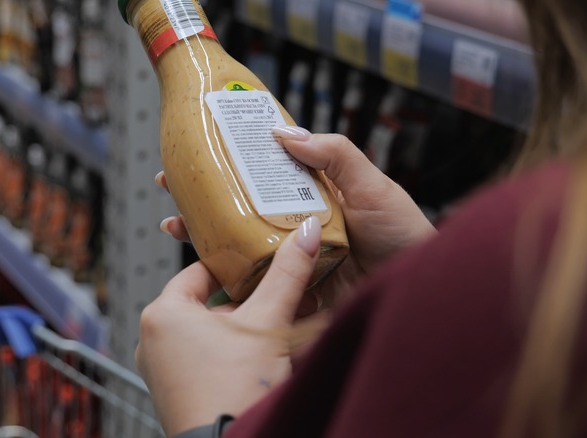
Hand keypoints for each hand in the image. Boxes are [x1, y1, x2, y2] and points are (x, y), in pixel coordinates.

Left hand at [136, 217, 322, 435]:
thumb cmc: (234, 391)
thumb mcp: (267, 324)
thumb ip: (287, 274)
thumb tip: (305, 234)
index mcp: (163, 313)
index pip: (200, 271)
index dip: (236, 265)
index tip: (261, 263)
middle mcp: (153, 339)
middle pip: (209, 305)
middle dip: (249, 303)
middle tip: (282, 299)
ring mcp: (160, 369)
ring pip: (208, 334)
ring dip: (244, 329)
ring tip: (278, 329)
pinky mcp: (173, 393)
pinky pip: (202, 359)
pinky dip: (230, 354)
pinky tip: (260, 359)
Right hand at [157, 127, 435, 304]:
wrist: (418, 290)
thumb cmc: (403, 234)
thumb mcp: (371, 185)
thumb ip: (335, 154)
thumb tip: (284, 130)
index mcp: (307, 200)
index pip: (258, 177)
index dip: (227, 166)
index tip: (195, 153)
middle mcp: (292, 230)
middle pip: (237, 212)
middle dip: (199, 201)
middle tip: (168, 189)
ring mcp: (287, 264)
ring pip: (235, 249)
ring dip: (200, 238)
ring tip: (174, 225)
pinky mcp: (288, 297)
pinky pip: (252, 288)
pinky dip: (224, 283)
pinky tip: (202, 273)